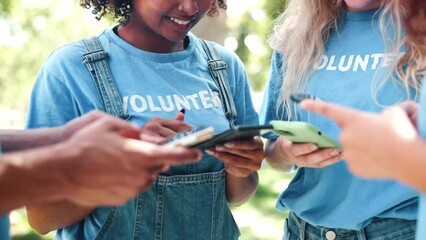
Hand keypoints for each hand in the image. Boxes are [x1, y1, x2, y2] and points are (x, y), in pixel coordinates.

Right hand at [59, 112, 201, 205]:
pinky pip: (133, 186)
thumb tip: (141, 135)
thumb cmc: (84, 144)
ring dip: (139, 168)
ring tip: (117, 159)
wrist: (60, 171)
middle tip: (135, 148)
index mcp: (140, 154)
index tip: (198, 153)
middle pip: (157, 165)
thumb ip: (132, 130)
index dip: (187, 153)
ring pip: (145, 176)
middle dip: (152, 156)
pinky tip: (110, 171)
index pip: (172, 154)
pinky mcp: (122, 198)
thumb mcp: (109, 125)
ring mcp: (131, 189)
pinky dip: (128, 178)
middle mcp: (140, 174)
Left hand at [206, 137, 264, 176]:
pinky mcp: (246, 173)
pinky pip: (232, 168)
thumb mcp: (243, 138)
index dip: (237, 144)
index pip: (249, 144)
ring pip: (235, 161)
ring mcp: (253, 166)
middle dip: (227, 150)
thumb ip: (237, 137)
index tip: (226, 143)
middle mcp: (259, 156)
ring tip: (212, 151)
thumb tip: (222, 136)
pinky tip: (215, 156)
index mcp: (259, 144)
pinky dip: (222, 161)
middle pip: (241, 154)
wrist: (247, 157)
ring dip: (222, 156)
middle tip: (216, 146)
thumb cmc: (242, 143)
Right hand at [273, 136, 341, 167]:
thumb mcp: (288, 134)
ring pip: (318, 163)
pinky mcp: (312, 165)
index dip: (305, 148)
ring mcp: (304, 163)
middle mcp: (296, 159)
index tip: (314, 144)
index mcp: (288, 149)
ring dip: (330, 158)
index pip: (296, 150)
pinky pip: (322, 164)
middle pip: (309, 159)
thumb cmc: (288, 138)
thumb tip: (309, 128)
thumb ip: (296, 132)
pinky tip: (340, 155)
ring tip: (340, 152)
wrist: (283, 152)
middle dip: (322, 154)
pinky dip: (332, 160)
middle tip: (333, 149)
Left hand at [301, 99, 417, 177]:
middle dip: (361, 135)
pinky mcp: (353, 167)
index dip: (315, 106)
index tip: (302, 103)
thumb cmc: (402, 133)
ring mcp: (347, 154)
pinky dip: (367, 161)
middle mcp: (345, 136)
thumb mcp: (394, 114)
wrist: (408, 160)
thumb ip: (382, 114)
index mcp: (353, 119)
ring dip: (365, 148)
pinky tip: (379, 160)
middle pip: (349, 134)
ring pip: (353, 149)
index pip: (330, 110)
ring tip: (382, 149)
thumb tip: (381, 120)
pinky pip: (357, 161)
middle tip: (379, 137)